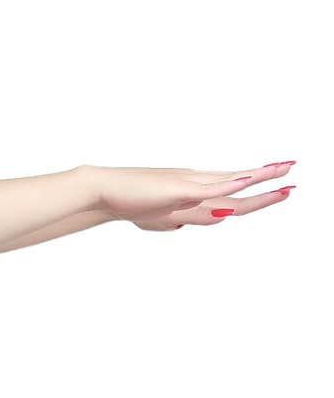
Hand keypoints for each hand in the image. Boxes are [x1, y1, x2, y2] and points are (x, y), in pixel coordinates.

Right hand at [84, 161, 295, 230]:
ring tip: (283, 172)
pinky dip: (232, 185)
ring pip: (232, 182)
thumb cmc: (129, 203)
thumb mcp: (161, 220)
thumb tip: (190, 225)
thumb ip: (180, 221)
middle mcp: (196, 184)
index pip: (232, 193)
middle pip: (239, 187)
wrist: (105, 192)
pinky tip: (250, 181)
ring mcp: (189, 184)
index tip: (279, 187)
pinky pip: (211, 187)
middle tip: (292, 174)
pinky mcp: (179, 188)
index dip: (256, 193)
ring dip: (259, 178)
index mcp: (193, 193)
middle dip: (267, 184)